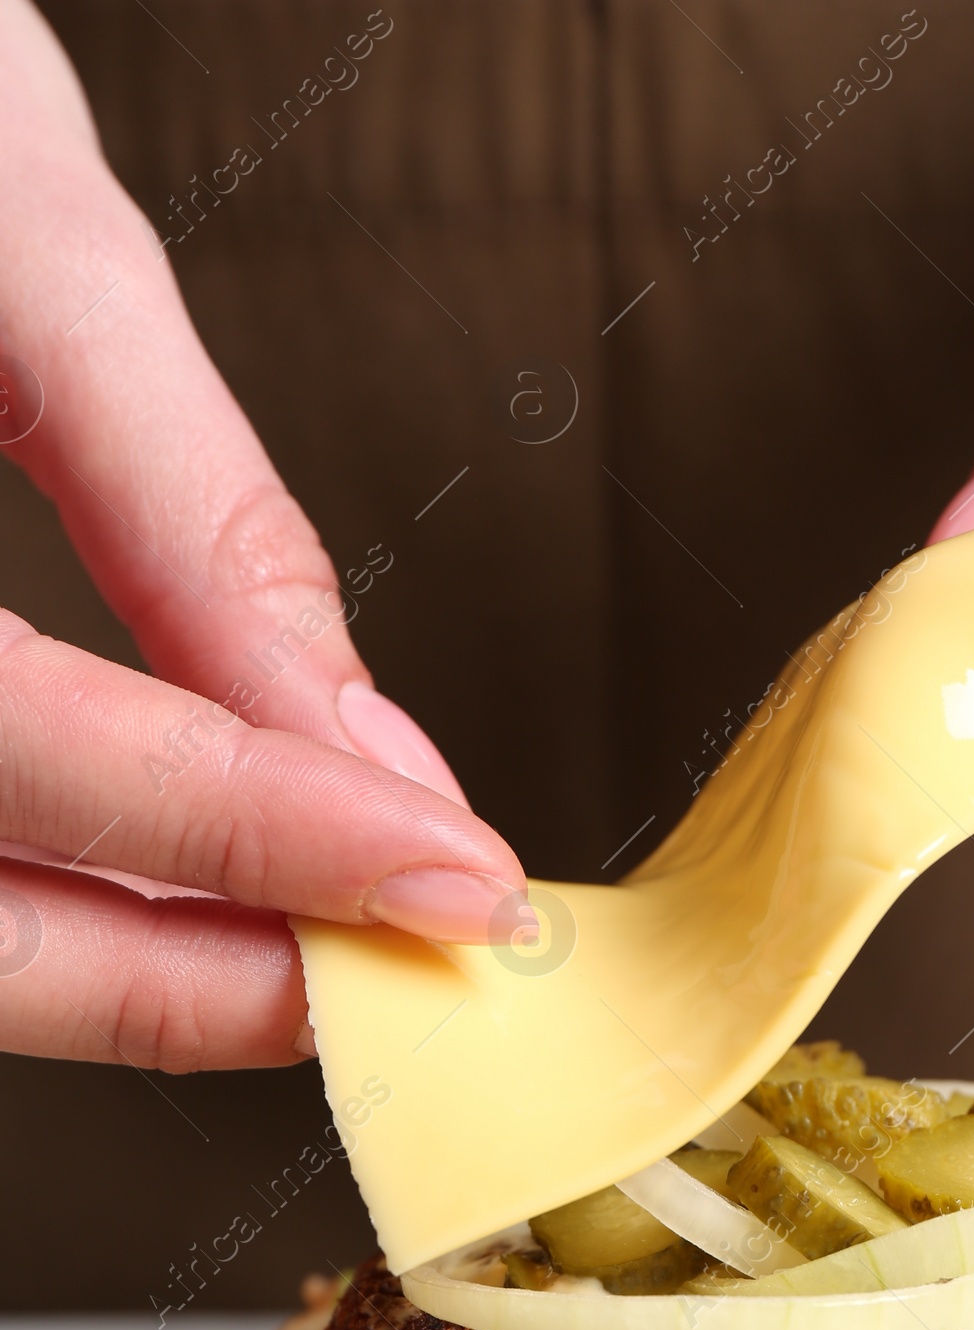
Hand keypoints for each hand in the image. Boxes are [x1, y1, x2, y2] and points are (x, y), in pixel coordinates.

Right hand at [0, 0, 524, 1070]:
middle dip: (193, 982)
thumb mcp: (16, 224)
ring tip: (294, 939)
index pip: (26, 749)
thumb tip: (361, 745)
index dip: (258, 841)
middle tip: (386, 970)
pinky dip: (34, 893)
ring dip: (112, 971)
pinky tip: (157, 883)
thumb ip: (191, 510)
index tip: (451, 881)